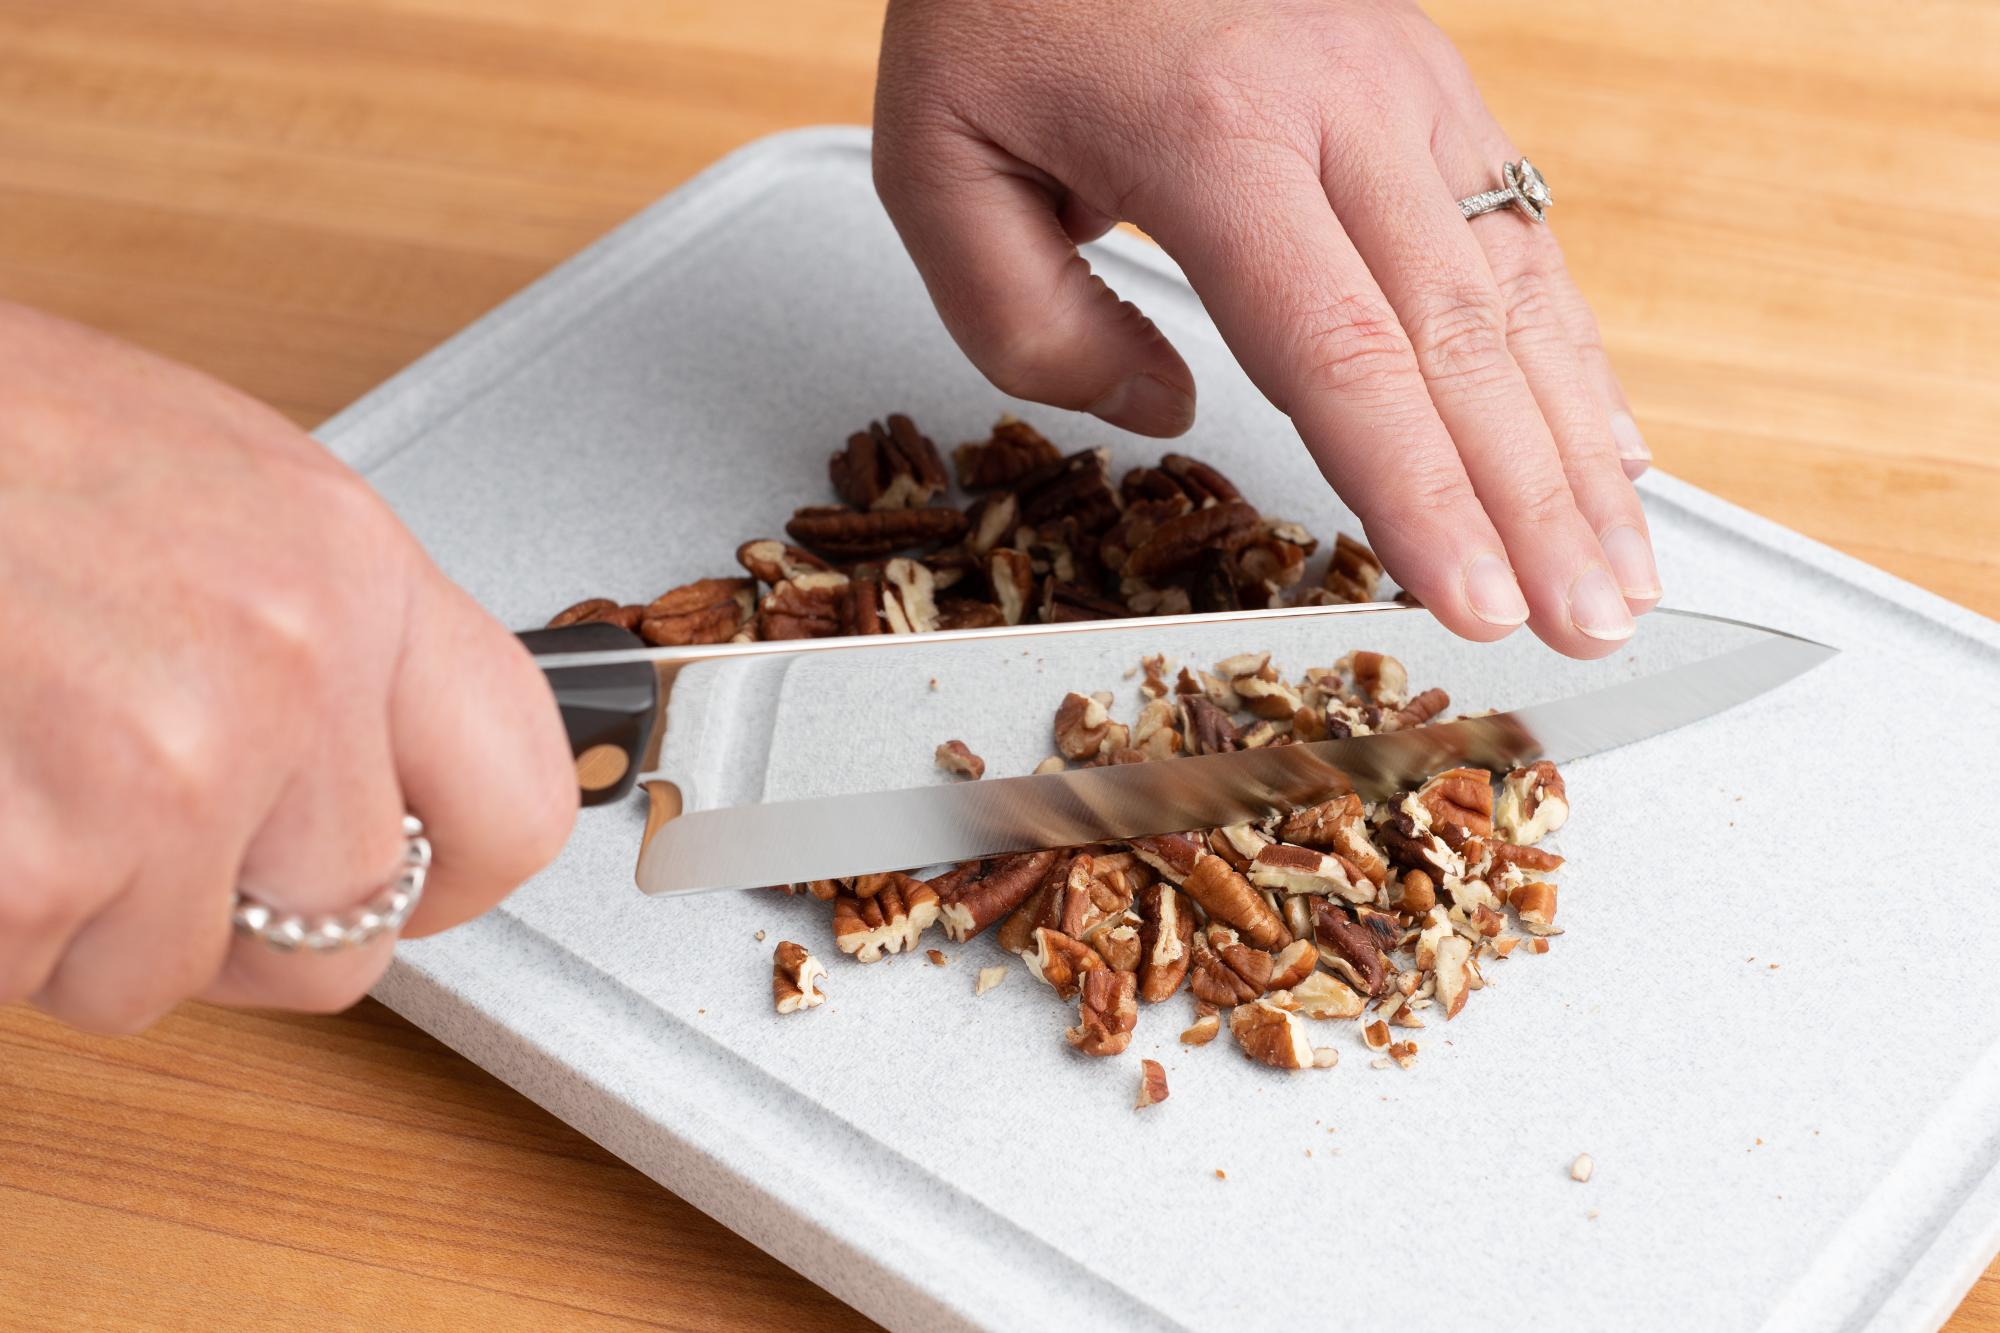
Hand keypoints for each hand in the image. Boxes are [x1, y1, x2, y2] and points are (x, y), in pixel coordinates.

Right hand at [0, 304, 576, 1032]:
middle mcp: (293, 668)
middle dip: (231, 925)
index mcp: (354, 568)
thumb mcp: (211, 489)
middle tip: (136, 845)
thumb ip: (318, 640)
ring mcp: (172, 768)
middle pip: (340, 937)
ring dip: (75, 917)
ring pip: (165, 974)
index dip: (454, 876)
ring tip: (15, 767)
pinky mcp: (45, 858)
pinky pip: (32, 973)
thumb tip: (368, 780)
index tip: (407, 883)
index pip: (516, 803)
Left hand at [875, 0, 1660, 656]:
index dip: (1415, 494)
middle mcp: (1339, 108)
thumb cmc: (1006, 3)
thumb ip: (1027, 324)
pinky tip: (1605, 440)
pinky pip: (1522, 232)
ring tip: (1621, 568)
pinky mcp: (1430, 83)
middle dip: (1536, 504)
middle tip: (1592, 629)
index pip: (1338, 354)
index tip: (1472, 602)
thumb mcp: (935, 164)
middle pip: (1460, 342)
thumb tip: (1169, 410)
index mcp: (1212, 137)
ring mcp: (1403, 86)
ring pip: (1519, 290)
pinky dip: (1572, 350)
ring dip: (1579, 444)